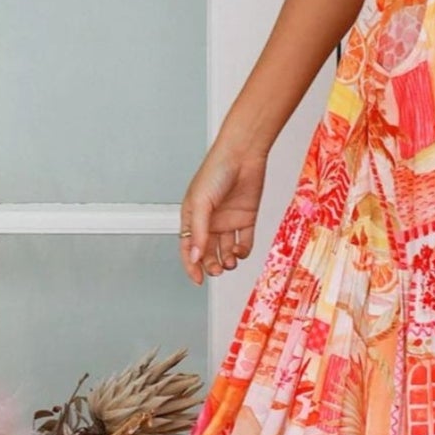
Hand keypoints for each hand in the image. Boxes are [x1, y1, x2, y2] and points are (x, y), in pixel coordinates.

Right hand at [179, 138, 267, 284]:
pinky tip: (240, 250)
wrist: (243, 155)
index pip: (188, 248)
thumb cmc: (216, 171)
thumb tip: (195, 257)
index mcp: (192, 217)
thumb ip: (198, 232)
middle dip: (211, 265)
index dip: (191, 265)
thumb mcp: (201, 203)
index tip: (198, 280)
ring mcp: (228, 221)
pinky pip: (244, 242)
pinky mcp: (246, 219)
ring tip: (230, 262)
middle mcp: (210, 221)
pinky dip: (243, 250)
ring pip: (225, 250)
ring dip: (227, 261)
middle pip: (207, 252)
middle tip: (217, 270)